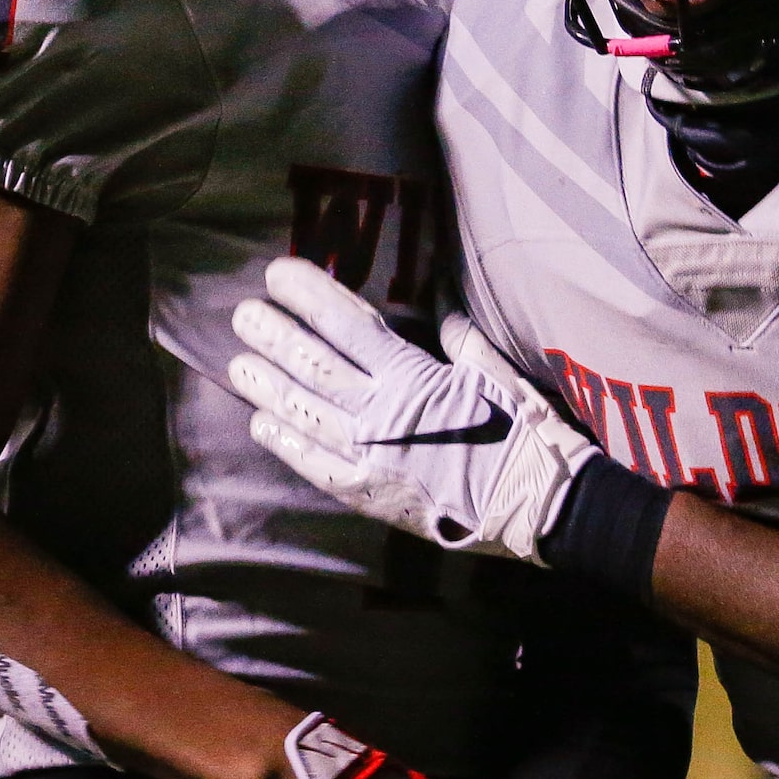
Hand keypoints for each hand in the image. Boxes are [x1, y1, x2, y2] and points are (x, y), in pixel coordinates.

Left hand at [228, 257, 598, 561]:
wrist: (540, 505)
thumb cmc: (524, 432)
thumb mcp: (497, 372)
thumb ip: (462, 339)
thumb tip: (442, 309)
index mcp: (413, 375)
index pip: (347, 324)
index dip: (308, 295)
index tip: (277, 274)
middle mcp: (381, 413)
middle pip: (312, 365)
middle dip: (273, 335)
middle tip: (242, 314)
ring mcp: (370, 455)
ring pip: (303, 412)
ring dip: (266, 386)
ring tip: (238, 363)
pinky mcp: (369, 494)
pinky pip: (315, 465)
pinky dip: (286, 443)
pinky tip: (261, 423)